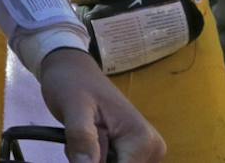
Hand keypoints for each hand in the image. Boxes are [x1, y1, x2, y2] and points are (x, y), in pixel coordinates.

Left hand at [36, 48, 164, 161]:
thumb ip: (82, 138)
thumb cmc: (73, 83)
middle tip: (79, 142)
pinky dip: (95, 160)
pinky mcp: (134, 152)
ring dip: (94, 161)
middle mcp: (152, 148)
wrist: (74, 71)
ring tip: (83, 139)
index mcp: (142, 139)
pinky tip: (88, 144)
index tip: (81, 154)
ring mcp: (145, 151)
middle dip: (94, 162)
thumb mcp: (73, 107)